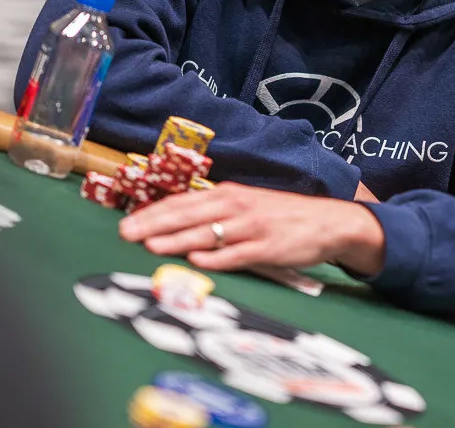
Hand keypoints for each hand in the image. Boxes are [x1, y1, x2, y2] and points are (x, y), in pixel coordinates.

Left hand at [119, 182, 385, 274]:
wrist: (328, 222)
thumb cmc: (283, 217)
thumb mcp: (248, 206)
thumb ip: (217, 214)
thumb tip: (180, 228)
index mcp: (229, 194)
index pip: (183, 202)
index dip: (154, 212)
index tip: (127, 222)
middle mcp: (237, 207)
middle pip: (188, 214)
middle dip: (154, 224)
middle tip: (126, 234)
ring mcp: (252, 228)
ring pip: (207, 233)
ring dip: (177, 239)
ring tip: (151, 246)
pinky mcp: (267, 248)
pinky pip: (237, 254)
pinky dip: (216, 257)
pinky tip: (198, 260)